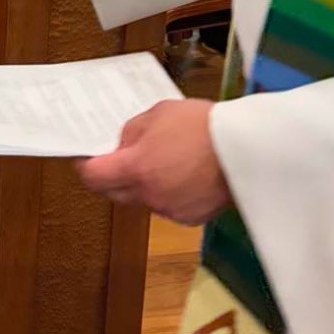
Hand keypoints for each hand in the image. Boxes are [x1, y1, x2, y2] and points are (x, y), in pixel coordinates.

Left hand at [77, 97, 229, 224]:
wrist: (247, 150)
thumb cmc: (203, 126)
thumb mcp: (159, 114)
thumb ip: (132, 132)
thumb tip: (121, 146)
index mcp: (136, 169)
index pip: (94, 177)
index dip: (86, 166)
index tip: (86, 158)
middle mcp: (149, 195)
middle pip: (115, 192)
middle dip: (112, 177)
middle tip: (119, 159)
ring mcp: (170, 210)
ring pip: (143, 199)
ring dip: (144, 185)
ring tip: (162, 162)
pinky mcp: (191, 218)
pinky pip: (168, 206)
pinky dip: (169, 193)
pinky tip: (183, 175)